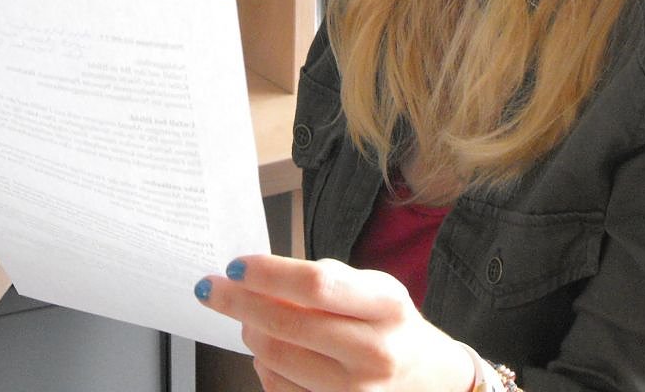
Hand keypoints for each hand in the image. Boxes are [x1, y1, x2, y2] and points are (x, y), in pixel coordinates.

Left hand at [195, 253, 474, 391]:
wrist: (432, 382)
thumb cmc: (393, 326)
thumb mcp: (376, 289)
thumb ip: (326, 281)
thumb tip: (260, 277)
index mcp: (386, 306)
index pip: (315, 285)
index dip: (267, 274)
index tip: (235, 265)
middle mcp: (374, 353)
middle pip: (286, 325)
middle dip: (238, 303)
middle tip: (213, 288)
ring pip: (273, 360)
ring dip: (249, 333)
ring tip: (250, 318)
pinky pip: (278, 388)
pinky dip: (263, 365)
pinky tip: (271, 351)